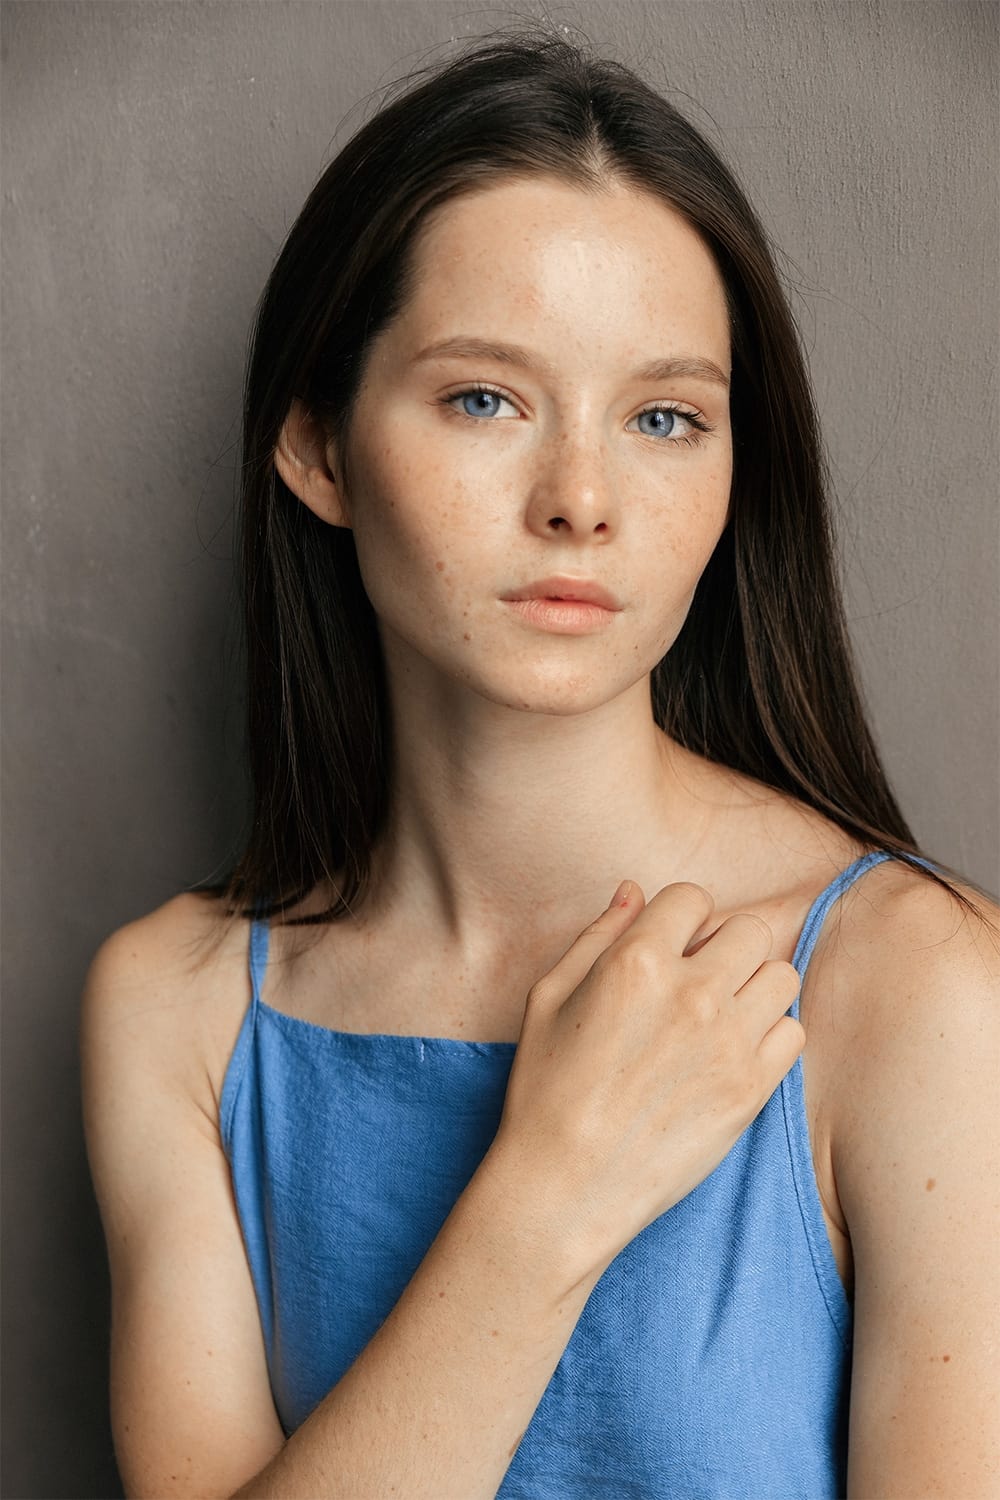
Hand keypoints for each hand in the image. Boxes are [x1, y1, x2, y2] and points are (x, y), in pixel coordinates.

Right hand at [491, 880, 803, 1274]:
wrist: (566, 1185)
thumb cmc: (546, 1089)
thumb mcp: (550, 997)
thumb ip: (598, 936)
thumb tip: (634, 891)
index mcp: (638, 961)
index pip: (693, 898)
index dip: (681, 918)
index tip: (671, 946)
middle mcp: (692, 992)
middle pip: (750, 930)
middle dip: (725, 946)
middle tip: (699, 979)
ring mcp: (729, 1041)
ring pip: (781, 975)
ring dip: (754, 985)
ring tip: (722, 1014)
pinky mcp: (751, 1088)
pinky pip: (793, 1032)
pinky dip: (771, 1035)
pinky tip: (734, 1051)